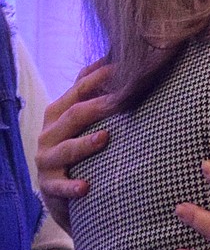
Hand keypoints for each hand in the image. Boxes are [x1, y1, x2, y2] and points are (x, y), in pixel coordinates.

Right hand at [36, 62, 116, 232]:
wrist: (60, 190)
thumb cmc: (76, 147)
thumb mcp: (81, 120)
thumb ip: (93, 93)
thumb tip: (115, 59)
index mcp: (58, 113)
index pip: (78, 90)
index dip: (99, 78)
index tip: (123, 69)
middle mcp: (49, 133)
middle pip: (74, 115)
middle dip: (98, 106)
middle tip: (123, 100)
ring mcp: (47, 159)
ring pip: (66, 149)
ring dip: (85, 144)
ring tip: (105, 137)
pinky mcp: (49, 185)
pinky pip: (60, 186)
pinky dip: (72, 186)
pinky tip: (86, 187)